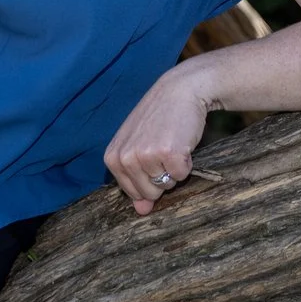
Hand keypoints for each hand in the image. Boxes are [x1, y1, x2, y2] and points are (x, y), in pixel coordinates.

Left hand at [105, 61, 212, 214]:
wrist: (181, 90)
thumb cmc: (159, 118)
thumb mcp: (139, 146)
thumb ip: (135, 179)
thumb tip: (142, 211)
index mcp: (112, 158)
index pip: (132, 192)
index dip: (149, 179)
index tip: (152, 155)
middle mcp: (126, 158)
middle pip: (149, 193)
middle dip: (162, 176)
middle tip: (163, 149)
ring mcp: (146, 156)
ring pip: (167, 185)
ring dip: (175, 168)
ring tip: (172, 143)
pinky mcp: (169, 154)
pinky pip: (182, 175)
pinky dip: (188, 162)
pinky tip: (182, 141)